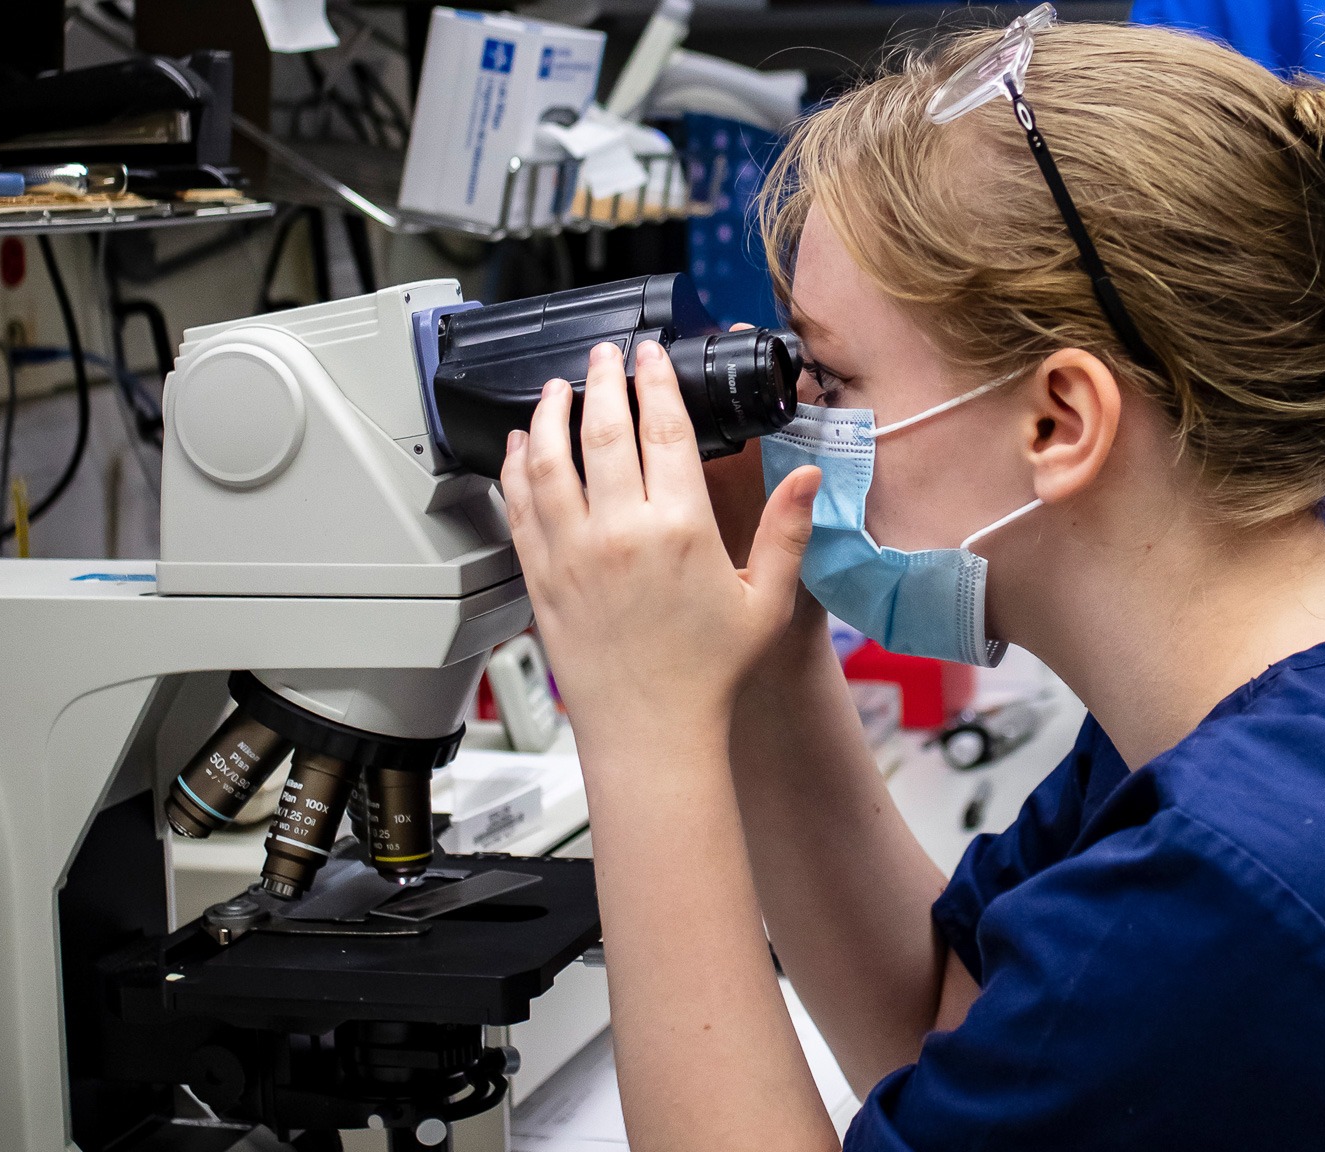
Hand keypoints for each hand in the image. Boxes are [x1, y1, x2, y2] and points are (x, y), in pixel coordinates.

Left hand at [501, 340, 821, 741]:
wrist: (652, 731)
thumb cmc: (709, 673)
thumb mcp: (768, 600)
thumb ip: (787, 532)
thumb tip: (809, 477)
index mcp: (681, 529)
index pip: (665, 429)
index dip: (657, 381)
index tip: (653, 355)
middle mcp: (621, 532)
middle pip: (603, 430)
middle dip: (603, 379)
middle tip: (605, 354)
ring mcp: (574, 553)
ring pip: (549, 460)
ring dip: (549, 413)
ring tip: (558, 388)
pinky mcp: (542, 577)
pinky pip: (519, 506)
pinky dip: (515, 467)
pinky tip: (519, 446)